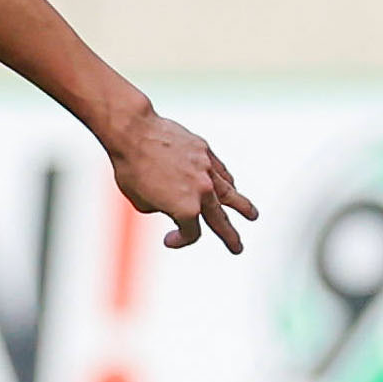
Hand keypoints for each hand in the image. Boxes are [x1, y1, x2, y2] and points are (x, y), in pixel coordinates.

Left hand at [107, 109, 258, 252]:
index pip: (191, 233)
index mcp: (186, 209)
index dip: (179, 240)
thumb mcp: (141, 201)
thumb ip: (162, 207)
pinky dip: (226, 181)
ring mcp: (207, 170)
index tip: (168, 239)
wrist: (134, 133)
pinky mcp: (205, 152)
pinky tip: (231, 186)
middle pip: (219, 220)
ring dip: (242, 207)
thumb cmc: (131, 169)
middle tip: (238, 248)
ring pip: (230, 193)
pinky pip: (221, 172)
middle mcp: (202, 192)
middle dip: (230, 236)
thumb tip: (171, 203)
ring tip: (252, 216)